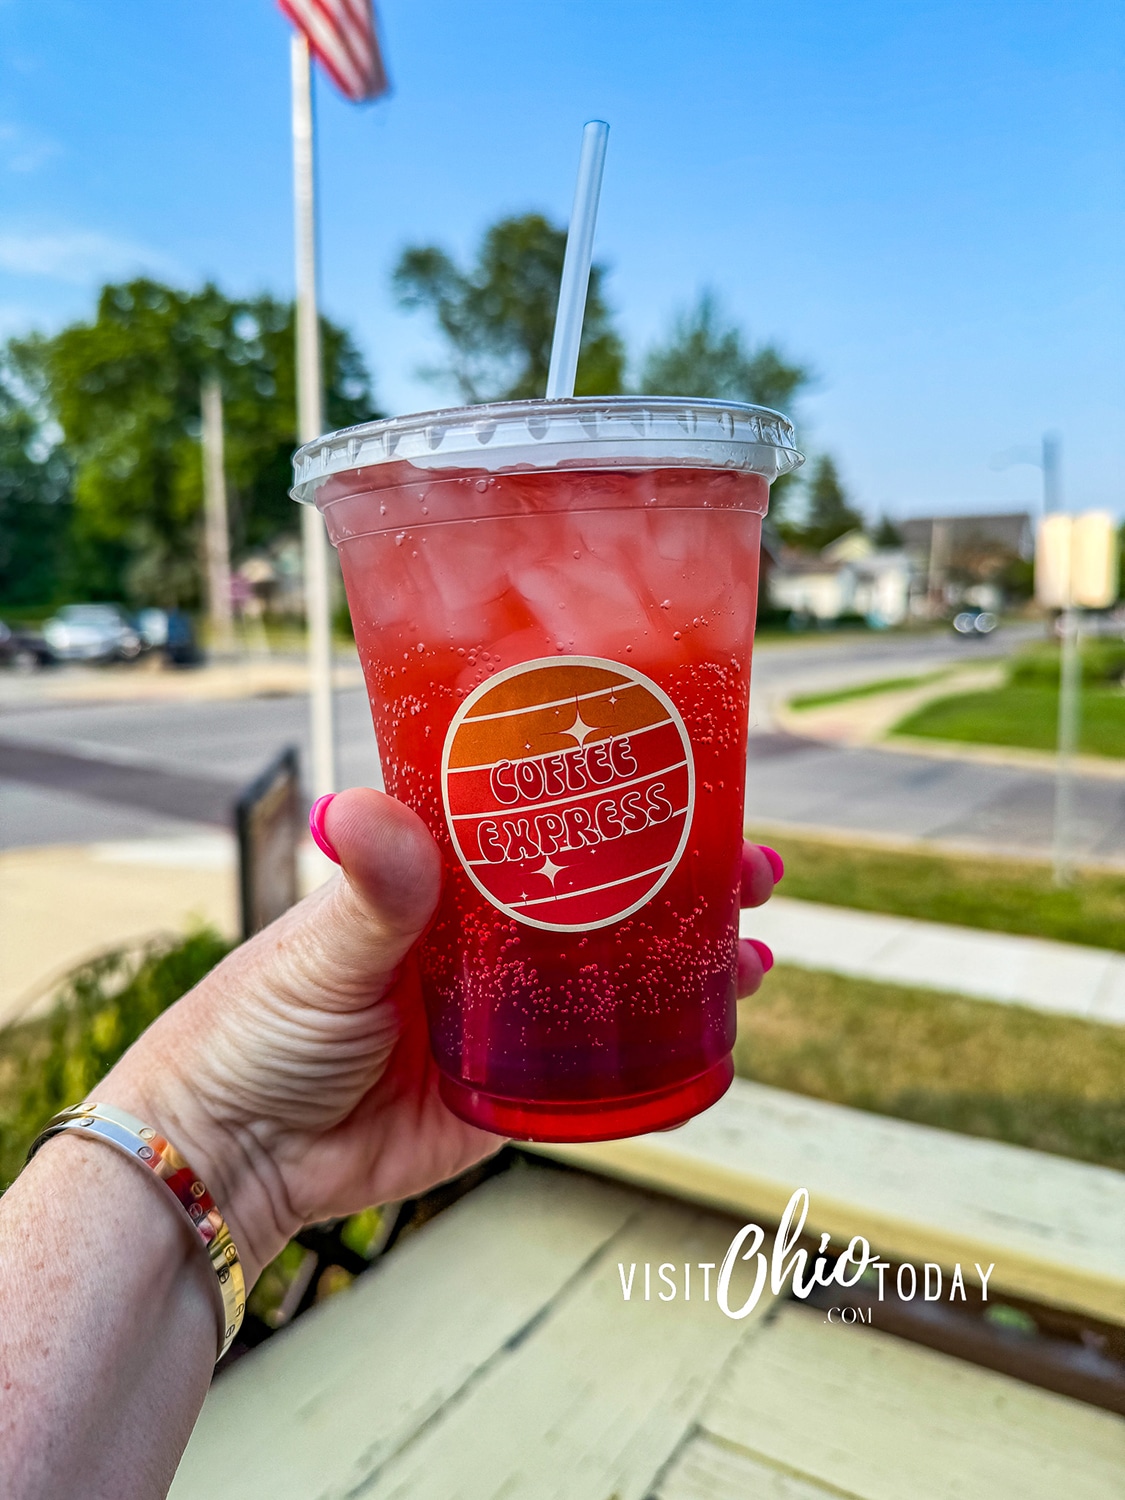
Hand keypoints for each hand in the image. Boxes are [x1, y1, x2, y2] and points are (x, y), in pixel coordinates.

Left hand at [97, 789, 781, 1282]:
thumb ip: (367, 893)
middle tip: (755, 865)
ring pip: (622, 968)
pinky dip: (666, 1038)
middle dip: (686, 871)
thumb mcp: (318, 951)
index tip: (689, 769)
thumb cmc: (255, 1027)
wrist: (233, 1156)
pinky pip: (604, 1058)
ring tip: (758, 944)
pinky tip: (721, 1019)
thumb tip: (359, 805)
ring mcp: (509, 1008)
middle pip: (606, 887)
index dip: (617, 791)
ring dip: (694, 952)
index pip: (544, 815)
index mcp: (441, 879)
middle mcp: (487, 934)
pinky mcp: (516, 1082)